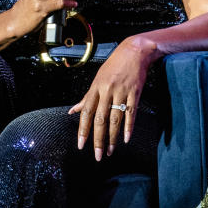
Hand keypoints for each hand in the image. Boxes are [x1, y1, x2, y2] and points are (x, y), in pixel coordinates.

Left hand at [68, 36, 153, 160]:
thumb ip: (86, 98)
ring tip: (109, 151)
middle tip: (97, 155)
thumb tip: (72, 111)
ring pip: (115, 119)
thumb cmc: (113, 66)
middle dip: (97, 139)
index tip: (81, 145)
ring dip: (112, 137)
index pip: (87, 112)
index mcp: (95, 88)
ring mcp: (121, 92)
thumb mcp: (97, 80)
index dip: (83, 129)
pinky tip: (126, 139)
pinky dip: (129, 127)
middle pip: (100, 119)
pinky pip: (131, 113)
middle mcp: (107, 91)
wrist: (134, 52)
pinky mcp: (135, 93)